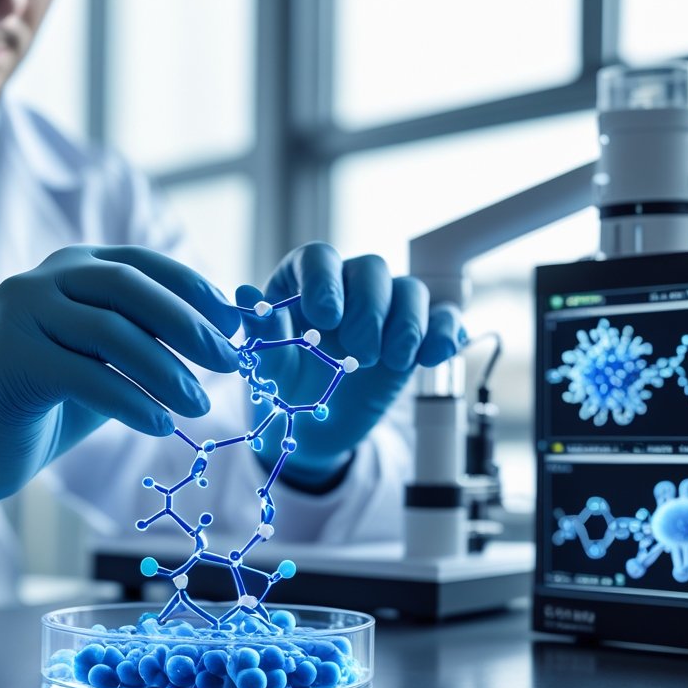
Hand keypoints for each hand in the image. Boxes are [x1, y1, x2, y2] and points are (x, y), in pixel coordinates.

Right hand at [0, 245, 240, 534]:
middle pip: (127, 288)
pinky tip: (160, 425)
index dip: (193, 289)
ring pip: (109, 333)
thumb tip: (235, 327)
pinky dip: (131, 401)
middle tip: (228, 364)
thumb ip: (160, 336)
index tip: (235, 326)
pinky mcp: (11, 360)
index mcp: (73, 265)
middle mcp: (42, 278)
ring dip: (166, 371)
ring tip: (200, 405)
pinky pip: (85, 376)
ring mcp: (20, 314)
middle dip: (186, 325)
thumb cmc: (64, 399)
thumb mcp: (118, 358)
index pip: (143, 263)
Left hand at [236, 242, 463, 490]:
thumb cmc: (285, 388)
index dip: (325, 281)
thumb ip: (262, 333)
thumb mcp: (269, 368)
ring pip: (412, 290)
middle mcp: (349, 286)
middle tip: (360, 352)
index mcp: (304, 282)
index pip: (319, 257)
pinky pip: (444, 319)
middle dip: (370, 310)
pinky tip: (432, 358)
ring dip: (407, 325)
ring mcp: (387, 309)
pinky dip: (445, 334)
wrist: (315, 430)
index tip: (325, 318)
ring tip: (394, 362)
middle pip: (373, 270)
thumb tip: (243, 292)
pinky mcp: (418, 336)